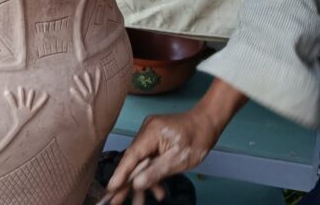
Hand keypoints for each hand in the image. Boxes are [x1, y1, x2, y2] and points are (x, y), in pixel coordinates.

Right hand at [104, 108, 222, 203]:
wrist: (208, 122)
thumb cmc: (197, 138)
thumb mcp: (178, 160)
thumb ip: (156, 172)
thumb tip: (136, 183)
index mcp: (151, 133)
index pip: (132, 156)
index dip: (120, 174)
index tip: (111, 189)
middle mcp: (147, 131)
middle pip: (133, 160)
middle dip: (126, 182)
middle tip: (116, 201)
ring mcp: (150, 134)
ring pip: (141, 162)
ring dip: (142, 182)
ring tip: (139, 203)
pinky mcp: (155, 139)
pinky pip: (149, 158)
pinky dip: (153, 173)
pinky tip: (158, 190)